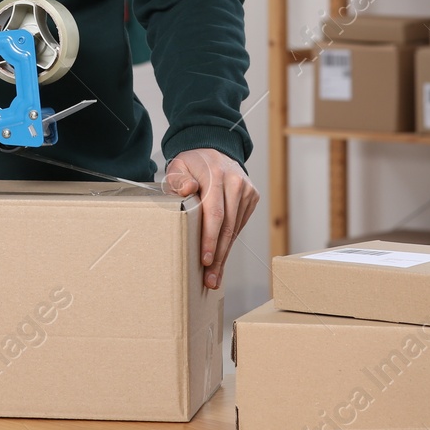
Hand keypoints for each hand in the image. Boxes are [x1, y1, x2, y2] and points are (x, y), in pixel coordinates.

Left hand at [164, 149, 257, 290]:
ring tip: (215, 275)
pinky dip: (230, 242)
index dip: (210, 239)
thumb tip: (187, 190)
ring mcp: (246, 190)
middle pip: (227, 227)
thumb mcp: (178, 166)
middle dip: (218, 256)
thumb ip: (178, 179)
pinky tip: (221, 257)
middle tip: (211, 279)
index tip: (205, 260)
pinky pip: (240, 224)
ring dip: (225, 253)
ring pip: (235, 229)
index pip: (214, 213)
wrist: (215, 150)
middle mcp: (235, 182)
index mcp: (215, 175)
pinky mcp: (252, 197)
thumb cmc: (192, 164)